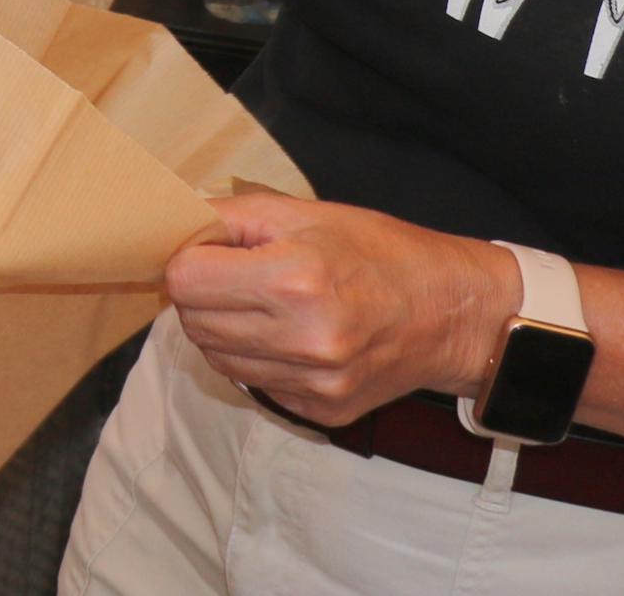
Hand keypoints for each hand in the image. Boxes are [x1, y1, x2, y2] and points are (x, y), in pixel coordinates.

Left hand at [162, 193, 518, 426]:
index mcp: (295, 280)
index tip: (207, 253)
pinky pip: (255, 383)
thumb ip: (229, 217)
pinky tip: (288, 336)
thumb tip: (169, 225)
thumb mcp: (304, 213)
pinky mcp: (323, 409)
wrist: (453, 313)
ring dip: (222, 329)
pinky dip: (256, 359)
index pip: (184, 281)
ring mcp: (314, 382)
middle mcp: (303, 339)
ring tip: (261, 304)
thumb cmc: (379, 252)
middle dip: (199, 295)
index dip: (187, 261)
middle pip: (193, 322)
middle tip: (231, 276)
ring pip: (217, 358)